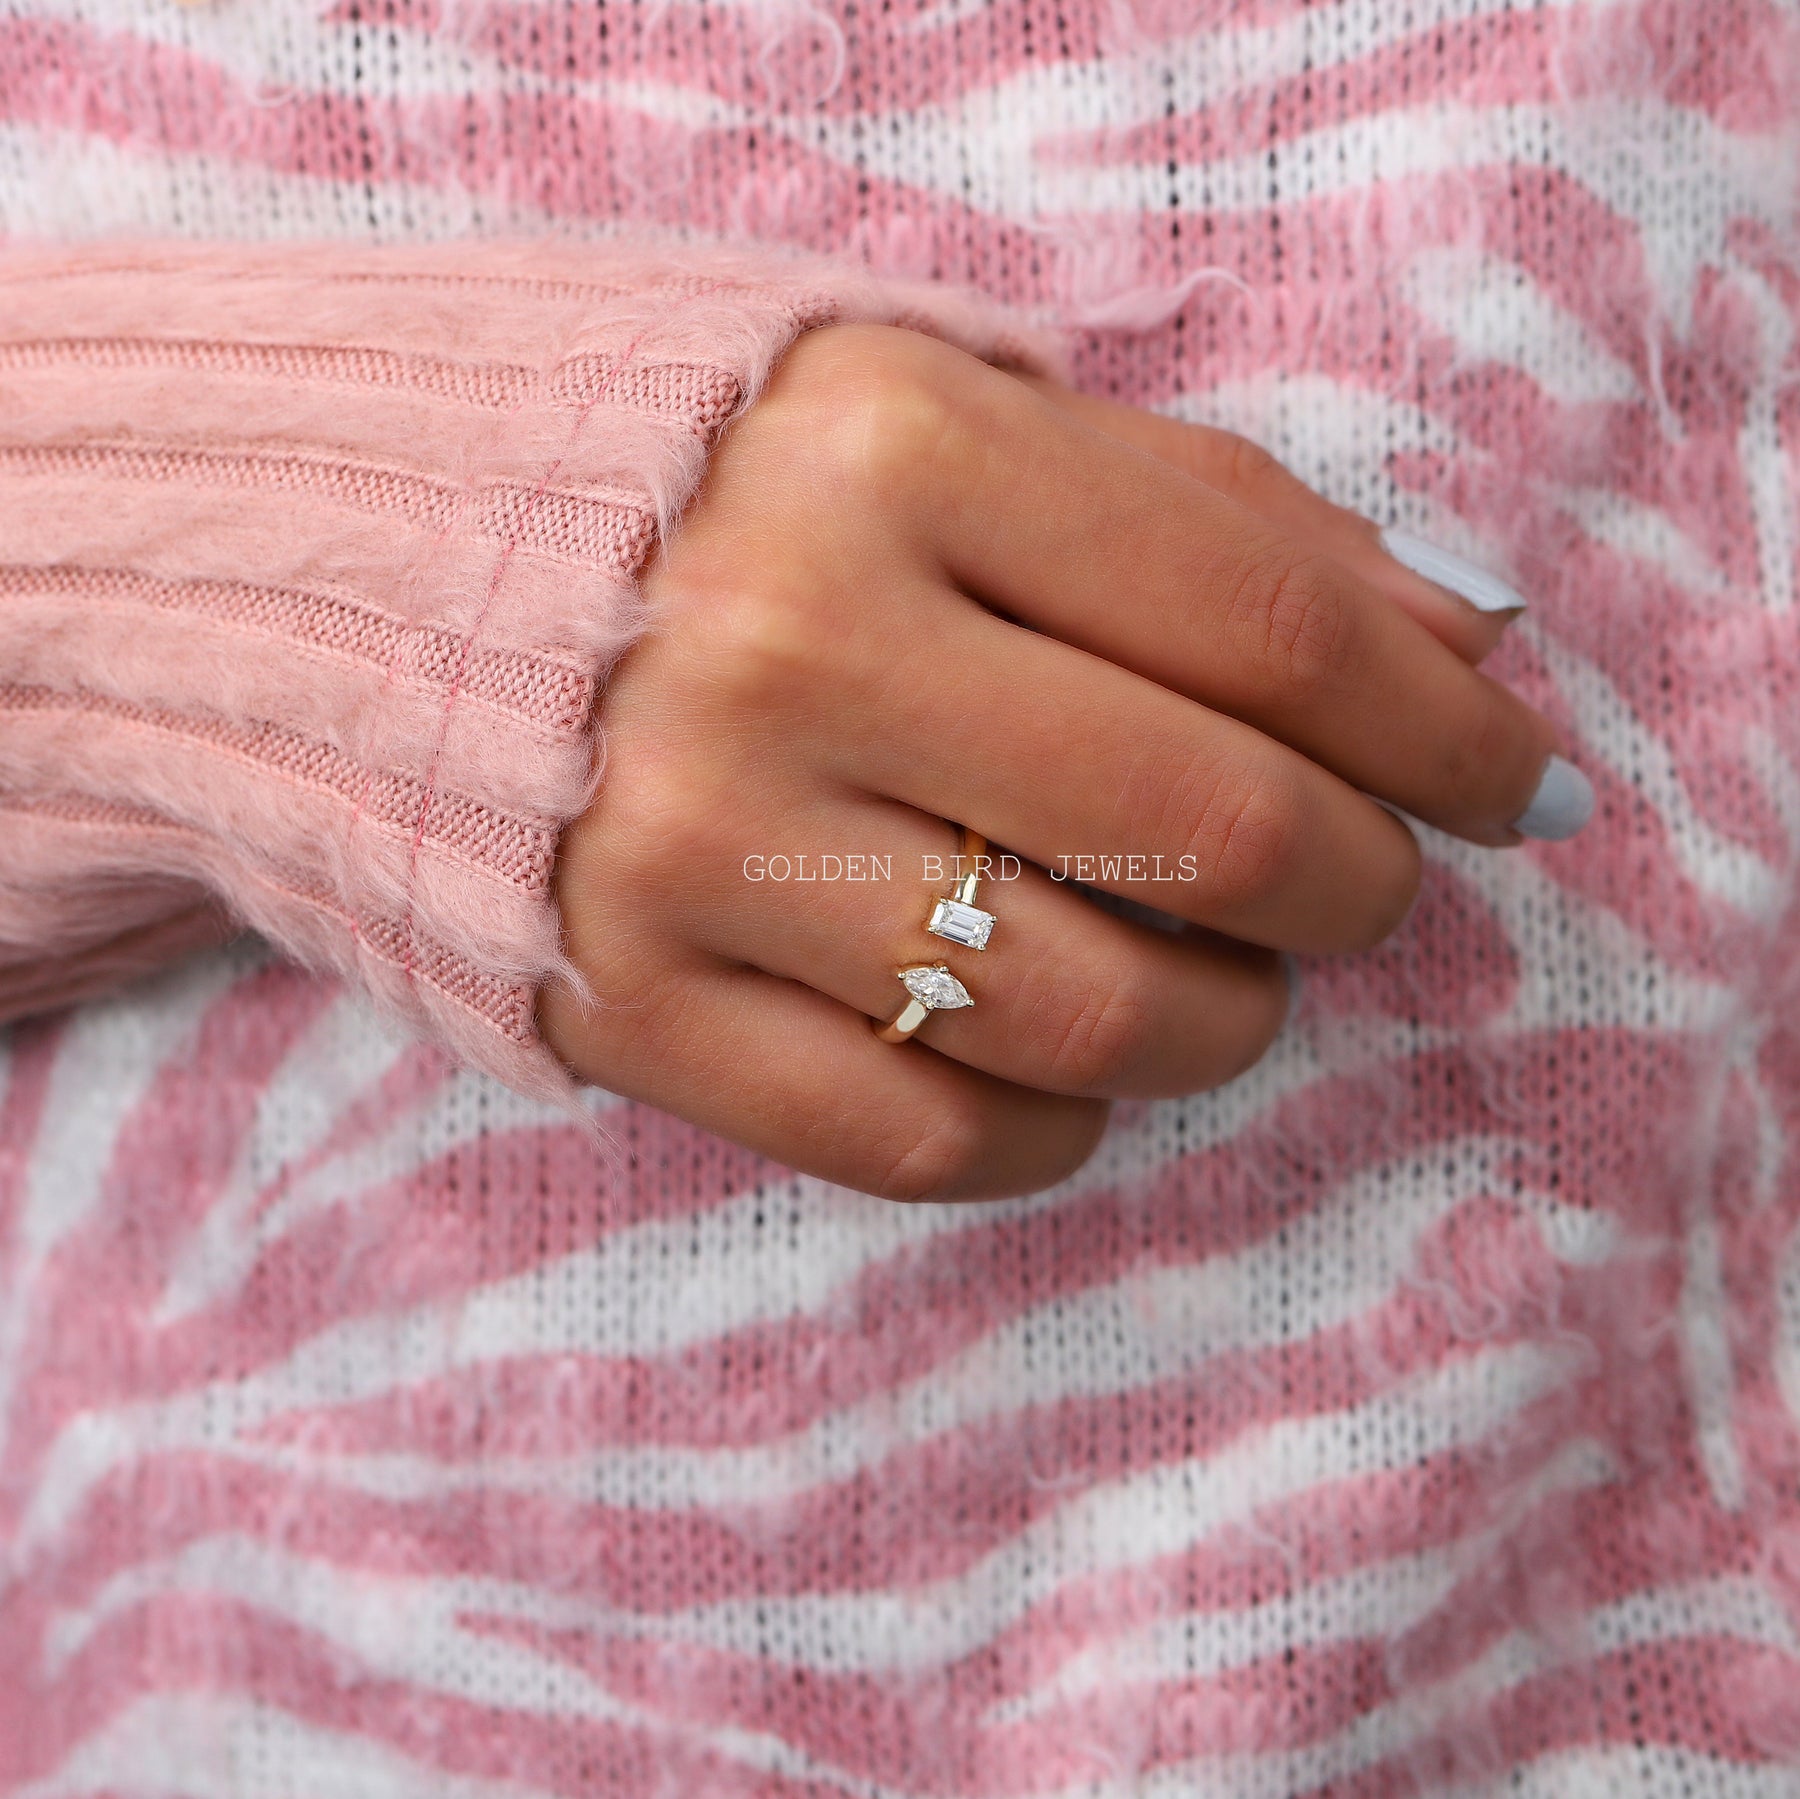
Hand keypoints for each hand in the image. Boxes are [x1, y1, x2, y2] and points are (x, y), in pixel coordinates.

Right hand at [539, 322, 1578, 1199]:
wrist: (390, 569)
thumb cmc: (732, 492)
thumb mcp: (964, 424)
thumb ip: (1219, 525)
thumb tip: (1469, 673)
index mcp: (894, 453)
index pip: (1274, 629)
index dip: (1445, 734)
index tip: (1513, 789)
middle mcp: (789, 647)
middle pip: (1211, 834)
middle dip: (1358, 889)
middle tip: (1363, 889)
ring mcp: (693, 847)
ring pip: (1088, 1022)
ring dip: (1223, 1024)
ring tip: (1216, 979)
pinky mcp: (627, 1008)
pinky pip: (930, 1146)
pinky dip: (1059, 1131)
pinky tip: (1069, 1071)